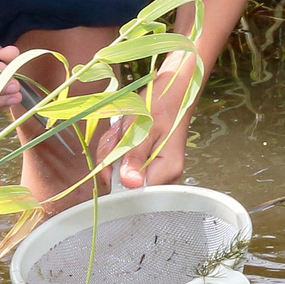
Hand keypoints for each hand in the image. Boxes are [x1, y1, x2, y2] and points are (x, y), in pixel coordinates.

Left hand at [109, 49, 203, 189]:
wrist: (172, 91)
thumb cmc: (162, 104)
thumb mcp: (144, 127)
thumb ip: (135, 155)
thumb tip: (129, 183)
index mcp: (167, 170)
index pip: (135, 192)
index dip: (117, 178)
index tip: (113, 155)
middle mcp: (163, 176)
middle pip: (124, 183)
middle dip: (113, 158)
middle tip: (120, 135)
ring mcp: (154, 170)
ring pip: (119, 172)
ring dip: (113, 149)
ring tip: (123, 129)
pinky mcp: (145, 163)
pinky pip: (122, 163)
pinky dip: (117, 147)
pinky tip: (124, 132)